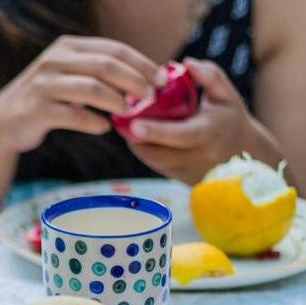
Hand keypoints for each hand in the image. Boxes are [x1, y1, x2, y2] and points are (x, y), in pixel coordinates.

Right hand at [0, 35, 160, 152]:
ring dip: (117, 101)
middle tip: (152, 98)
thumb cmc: (45, 101)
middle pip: (105, 66)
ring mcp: (43, 84)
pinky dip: (93, 122)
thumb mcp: (68, 77)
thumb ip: (98, 74)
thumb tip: (144, 81)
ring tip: (130, 113)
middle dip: (135, 81)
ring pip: (91, 88)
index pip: (113, 49)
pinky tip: (103, 127)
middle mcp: (54, 61)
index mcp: (67, 48)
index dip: (141, 63)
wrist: (3, 123)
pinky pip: (73, 115)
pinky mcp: (37, 109)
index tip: (162, 79)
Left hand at [125, 58, 283, 184]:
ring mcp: (183, 170)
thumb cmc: (229, 120)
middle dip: (136, 132)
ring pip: (149, 157)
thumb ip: (210, 76)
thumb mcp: (227, 95)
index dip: (157, 131)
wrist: (241, 157)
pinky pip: (151, 161)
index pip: (181, 135)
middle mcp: (195, 156)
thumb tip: (186, 62)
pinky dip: (142, 146)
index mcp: (209, 133)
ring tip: (133, 119)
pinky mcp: (173, 177)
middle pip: (156, 150)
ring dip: (136, 139)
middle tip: (127, 113)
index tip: (135, 124)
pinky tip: (141, 132)